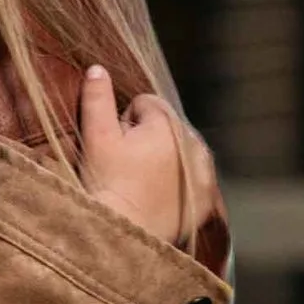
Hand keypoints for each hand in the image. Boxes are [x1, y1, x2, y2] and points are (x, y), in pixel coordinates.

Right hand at [77, 63, 215, 245]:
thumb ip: (97, 100)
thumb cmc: (106, 186)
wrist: (122, 235)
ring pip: (183, 150)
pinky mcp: (207, 198)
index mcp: (166, 123)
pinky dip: (183, 181)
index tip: (116, 147)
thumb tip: (98, 68)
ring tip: (143, 182)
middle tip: (126, 167)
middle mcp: (192, 142)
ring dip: (167, 158)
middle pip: (167, 127)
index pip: (145, 105)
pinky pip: (196, 177)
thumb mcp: (96, 139)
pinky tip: (163, 194)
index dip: (125, 123)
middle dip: (148, 139)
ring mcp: (204, 171)